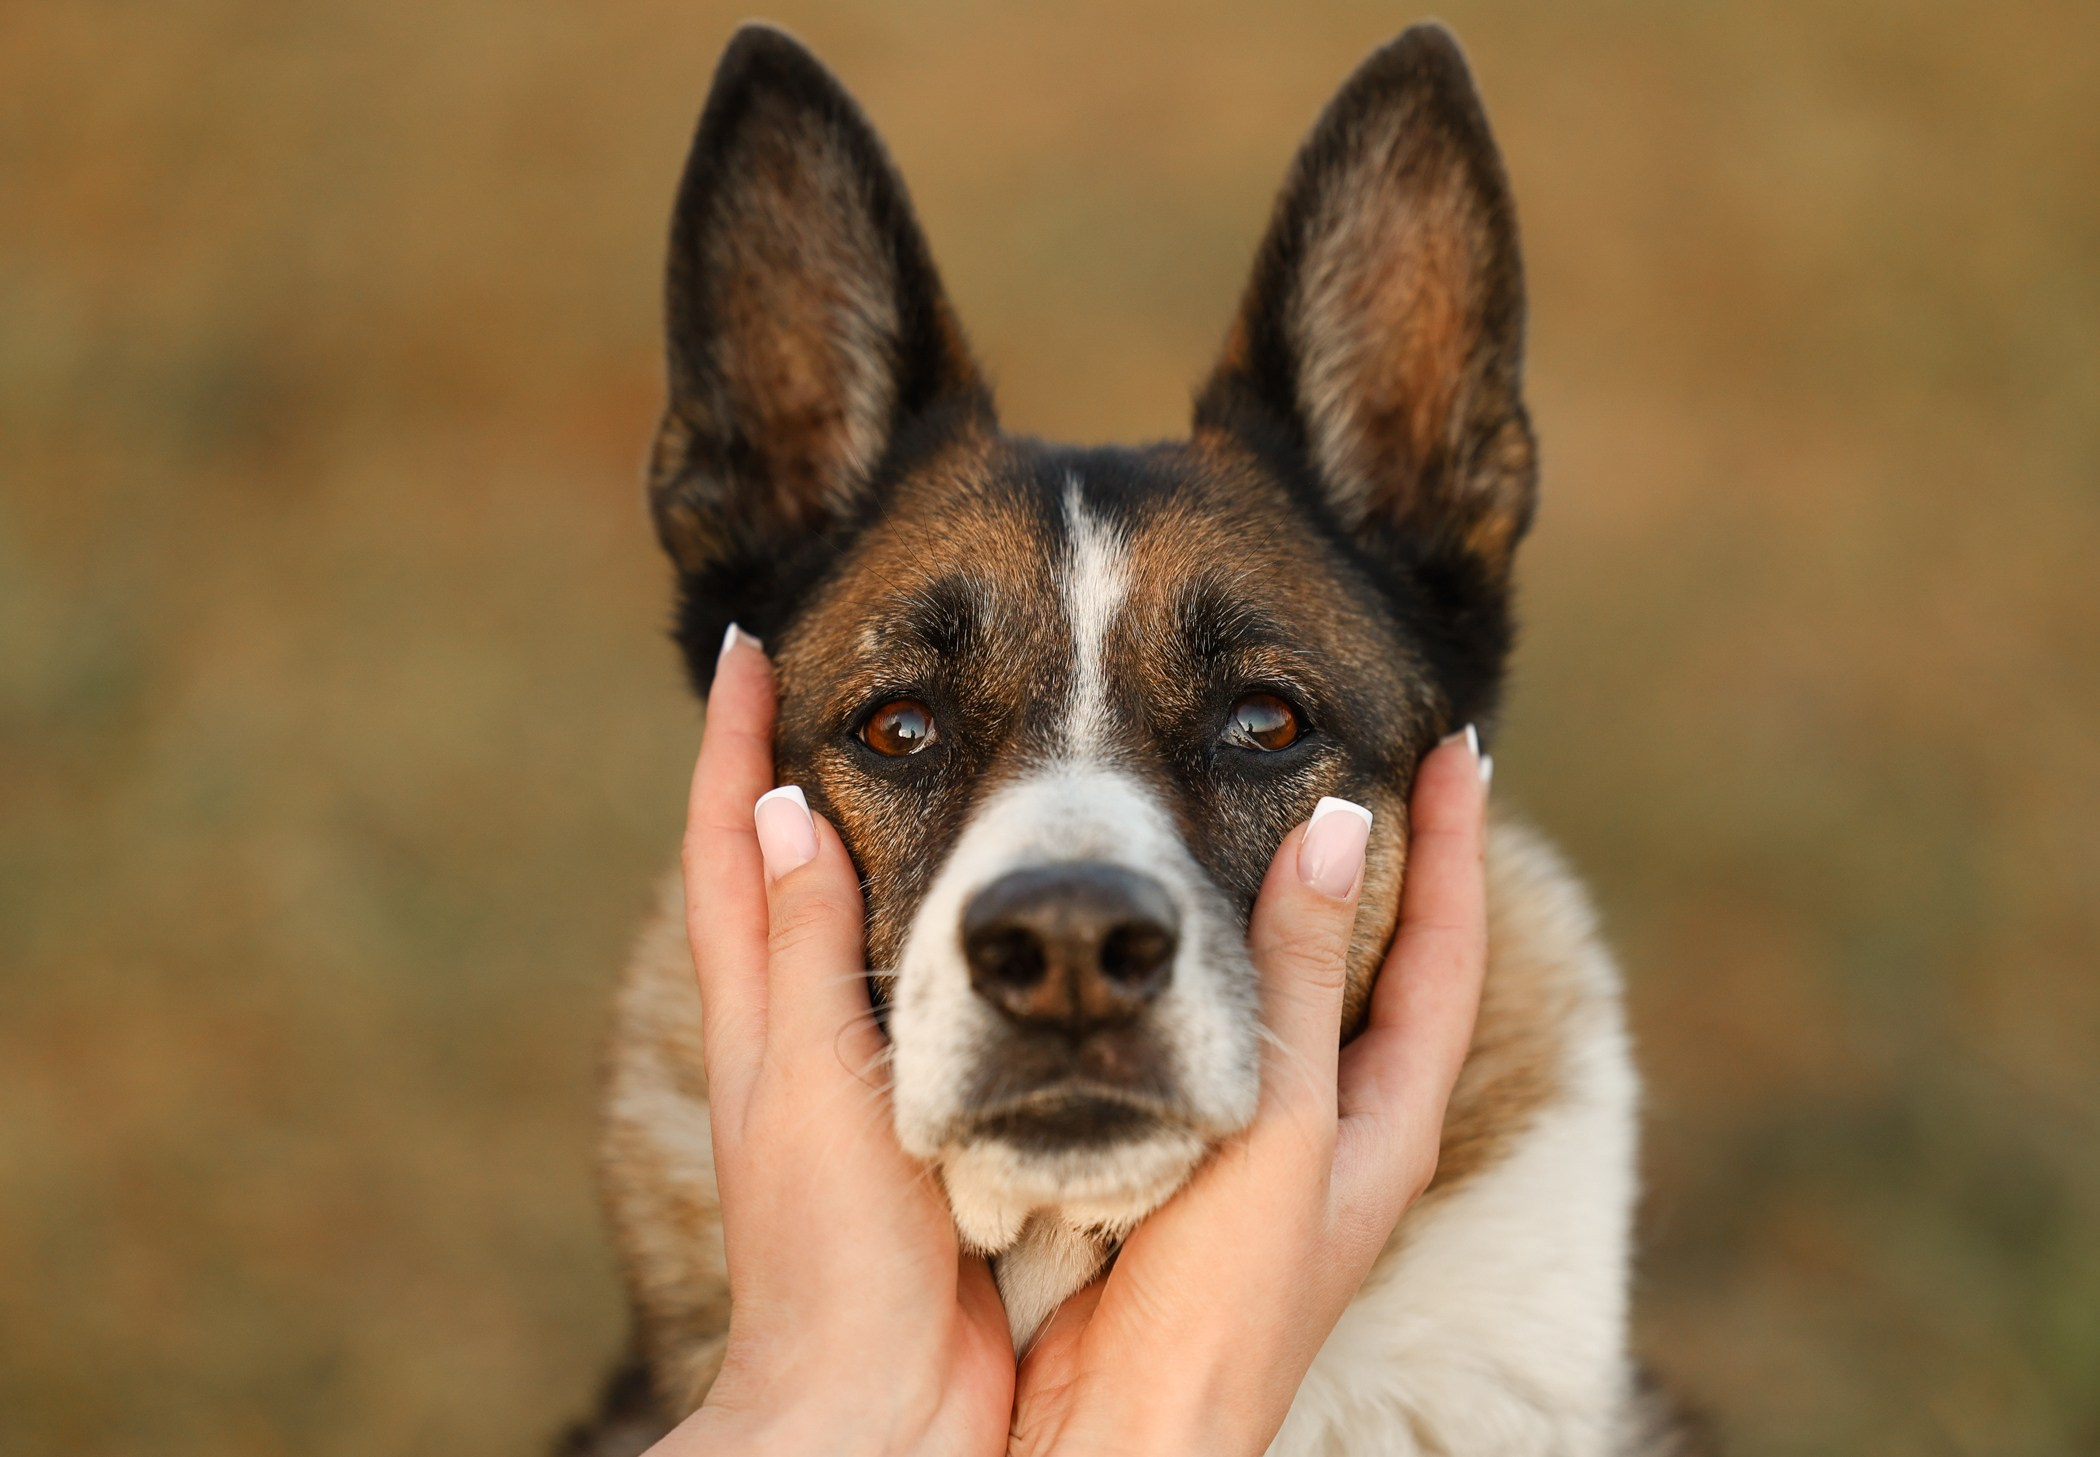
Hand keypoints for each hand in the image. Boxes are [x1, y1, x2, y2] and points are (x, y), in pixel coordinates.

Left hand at [648, 627, 1013, 1456]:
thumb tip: (795, 807)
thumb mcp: (810, 1083)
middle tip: (841, 677)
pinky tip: (1008, 909)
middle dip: (794, 767)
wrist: (881, 1400)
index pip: (731, 842)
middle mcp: (793, 1027)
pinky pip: (936, 996)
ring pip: (856, 922)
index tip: (755, 645)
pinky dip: (955, 933)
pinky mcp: (927, 1115)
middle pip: (779, 868)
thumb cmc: (835, 1252)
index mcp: (756, 1010)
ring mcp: (853, 1070)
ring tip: (931, 757)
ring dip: (874, 836)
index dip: (736, 742)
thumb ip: (807, 950)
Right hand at [1008, 732, 1492, 1456]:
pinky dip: (1220, 961)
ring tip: (1292, 818)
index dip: (1456, 844)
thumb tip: (1339, 827)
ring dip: (1308, 904)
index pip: (1447, 948)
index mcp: (1390, 1115)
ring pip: (1308, 993)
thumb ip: (1300, 980)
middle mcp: (1347, 1123)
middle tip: (1379, 761)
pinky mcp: (1200, 1153)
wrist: (1126, 1424)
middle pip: (1392, 964)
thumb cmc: (1219, 1294)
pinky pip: (1227, 1029)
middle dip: (1395, 863)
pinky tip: (1178, 935)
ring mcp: (1277, 1141)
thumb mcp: (1280, 1124)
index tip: (1453, 744)